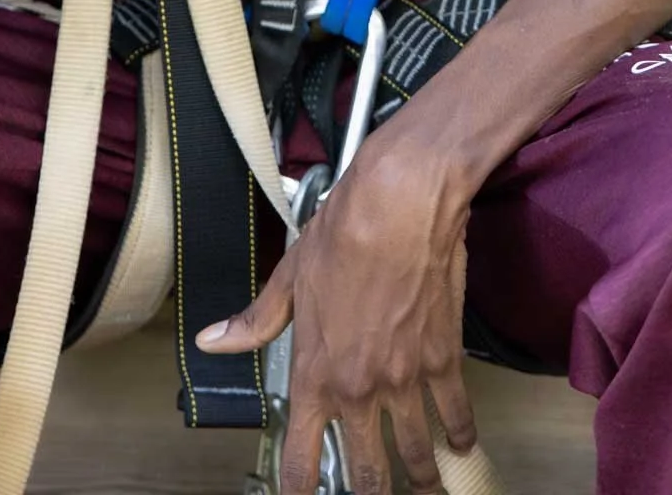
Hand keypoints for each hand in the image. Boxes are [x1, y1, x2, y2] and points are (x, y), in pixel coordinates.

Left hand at [197, 138, 477, 493]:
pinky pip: (454, 414)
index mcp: (315, 374)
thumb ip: (256, 321)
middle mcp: (359, 389)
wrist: (398, 206)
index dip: (299, 493)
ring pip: (415, 454)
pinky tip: (459, 446)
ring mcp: (404, 380)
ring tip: (423, 486)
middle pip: (366, 472)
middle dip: (370, 492)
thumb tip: (213, 341)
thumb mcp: (290, 277)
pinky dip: (458, 436)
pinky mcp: (443, 360)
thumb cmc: (341, 234)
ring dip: (420, 477)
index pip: (300, 459)